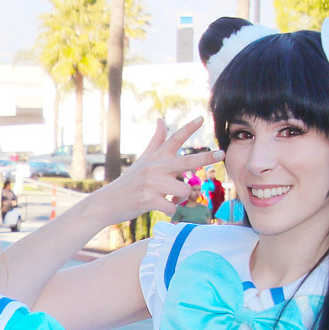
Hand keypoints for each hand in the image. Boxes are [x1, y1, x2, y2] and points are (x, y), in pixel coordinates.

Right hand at [100, 118, 215, 220]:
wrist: (107, 202)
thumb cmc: (129, 182)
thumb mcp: (143, 159)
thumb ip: (156, 141)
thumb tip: (162, 120)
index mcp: (155, 158)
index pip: (173, 140)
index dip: (188, 129)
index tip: (201, 118)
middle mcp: (155, 168)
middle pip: (186, 161)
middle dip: (205, 158)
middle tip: (221, 154)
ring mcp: (152, 184)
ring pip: (183, 191)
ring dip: (180, 198)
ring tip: (168, 198)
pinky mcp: (149, 200)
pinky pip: (172, 207)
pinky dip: (170, 210)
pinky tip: (160, 207)